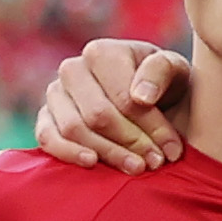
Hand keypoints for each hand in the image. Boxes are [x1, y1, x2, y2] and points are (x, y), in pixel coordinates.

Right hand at [35, 37, 188, 170]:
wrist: (148, 99)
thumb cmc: (163, 83)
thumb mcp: (175, 69)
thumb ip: (161, 71)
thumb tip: (140, 97)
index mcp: (102, 53)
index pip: (123, 97)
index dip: (150, 127)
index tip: (173, 149)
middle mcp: (72, 69)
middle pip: (98, 116)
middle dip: (131, 143)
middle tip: (156, 162)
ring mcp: (55, 93)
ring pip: (74, 129)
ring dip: (108, 153)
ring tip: (137, 168)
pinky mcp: (46, 117)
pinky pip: (47, 137)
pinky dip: (68, 153)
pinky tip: (93, 163)